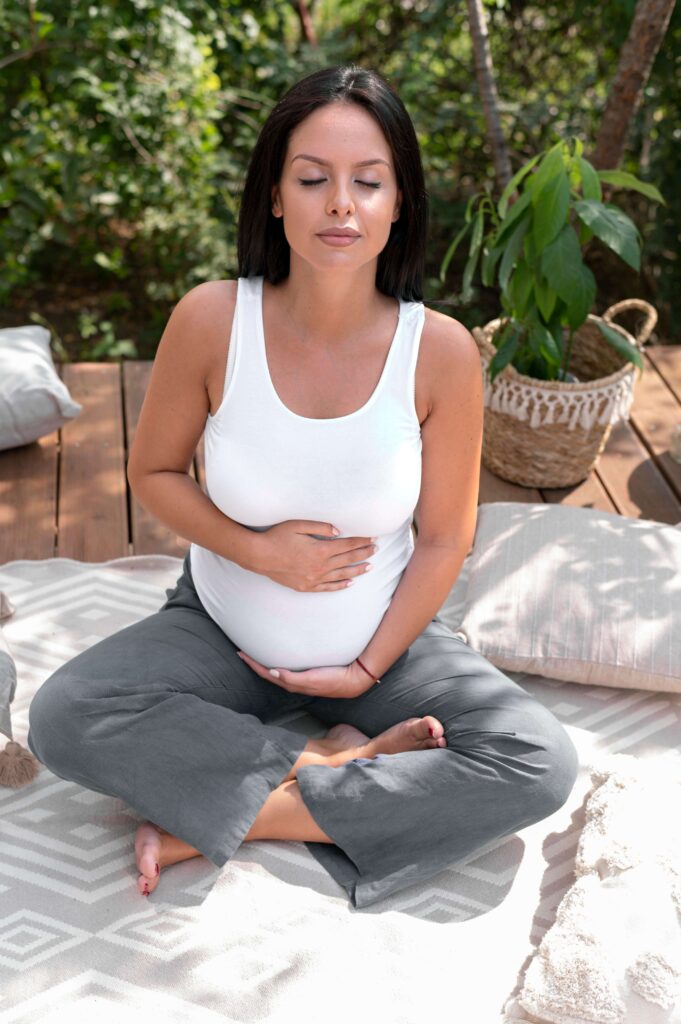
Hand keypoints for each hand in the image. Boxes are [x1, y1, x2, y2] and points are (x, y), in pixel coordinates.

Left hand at [236, 651, 374, 698]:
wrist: (353, 680)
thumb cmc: (333, 680)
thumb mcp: (311, 680)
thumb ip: (292, 678)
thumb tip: (272, 673)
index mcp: (291, 684)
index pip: (266, 674)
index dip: (252, 664)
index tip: (241, 654)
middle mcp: (293, 682)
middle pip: (267, 673)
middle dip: (254, 664)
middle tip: (242, 652)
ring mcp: (300, 679)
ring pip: (275, 672)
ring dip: (264, 665)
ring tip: (255, 655)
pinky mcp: (307, 675)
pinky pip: (286, 670)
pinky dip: (277, 665)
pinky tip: (277, 661)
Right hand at [251, 519, 376, 592]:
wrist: (259, 556)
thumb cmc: (277, 537)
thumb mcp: (298, 525)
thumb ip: (320, 526)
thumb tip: (339, 531)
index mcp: (320, 549)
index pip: (347, 544)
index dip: (361, 540)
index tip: (372, 538)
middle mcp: (320, 566)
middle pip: (348, 559)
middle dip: (363, 553)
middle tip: (376, 549)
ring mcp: (314, 579)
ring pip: (342, 575)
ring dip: (357, 570)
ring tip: (370, 566)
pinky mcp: (306, 587)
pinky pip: (328, 587)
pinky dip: (340, 585)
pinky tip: (350, 583)